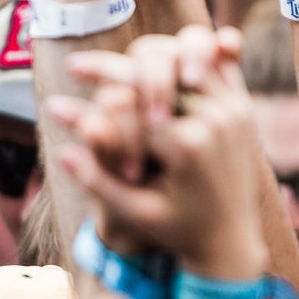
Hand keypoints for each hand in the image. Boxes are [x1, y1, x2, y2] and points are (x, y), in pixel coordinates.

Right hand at [49, 25, 267, 279]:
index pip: (132, 107)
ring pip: (177, 65)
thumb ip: (98, 181)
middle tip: (72, 65)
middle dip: (108, 70)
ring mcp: (233, 110)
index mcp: (187, 146)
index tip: (57, 104)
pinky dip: (174, 63)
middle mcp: (215, 120)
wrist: (232, 237)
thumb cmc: (178, 230)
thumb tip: (61, 152)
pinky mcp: (242, 106)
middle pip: (152, 77)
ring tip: (104, 63)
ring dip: (140, 61)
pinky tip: (145, 62)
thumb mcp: (136, 212)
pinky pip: (204, 69)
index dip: (90, 104)